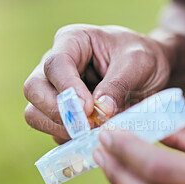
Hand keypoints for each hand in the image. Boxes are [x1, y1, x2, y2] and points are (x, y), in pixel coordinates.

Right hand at [23, 24, 170, 143]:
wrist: (151, 72)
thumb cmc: (143, 58)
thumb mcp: (138, 63)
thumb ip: (118, 84)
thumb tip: (100, 112)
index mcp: (72, 41)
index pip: (55, 64)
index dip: (68, 89)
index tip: (89, 108)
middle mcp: (57, 66)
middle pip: (33, 89)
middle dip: (57, 111)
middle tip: (87, 126)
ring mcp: (54, 90)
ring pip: (35, 113)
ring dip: (60, 128)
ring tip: (92, 133)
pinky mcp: (62, 114)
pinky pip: (52, 131)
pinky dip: (68, 140)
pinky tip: (92, 138)